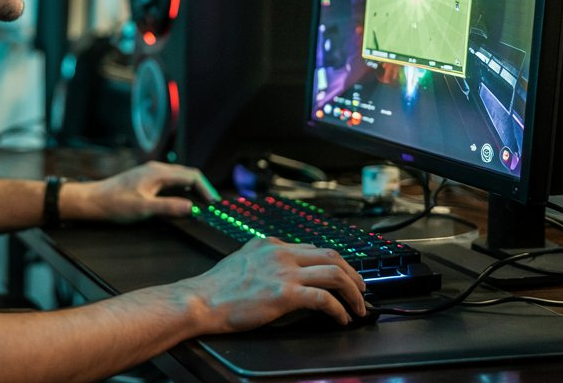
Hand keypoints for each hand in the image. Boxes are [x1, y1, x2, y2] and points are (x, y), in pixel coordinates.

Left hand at [64, 161, 219, 223]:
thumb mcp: (144, 208)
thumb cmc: (115, 204)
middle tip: (211, 205)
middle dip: (202, 188)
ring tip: (200, 204)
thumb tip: (192, 208)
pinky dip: (180, 189)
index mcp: (158, 173)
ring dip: (191, 188)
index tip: (213, 204)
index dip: (206, 189)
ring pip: (179, 177)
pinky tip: (180, 200)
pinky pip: (169, 181)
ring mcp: (150, 173)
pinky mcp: (145, 179)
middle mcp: (156, 169)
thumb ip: (168, 207)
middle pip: (187, 174)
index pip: (192, 175)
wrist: (92, 200)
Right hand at [187, 238, 367, 332]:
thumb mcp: (241, 260)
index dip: (334, 263)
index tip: (342, 276)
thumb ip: (263, 258)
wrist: (200, 301)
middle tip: (361, 289)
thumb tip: (281, 268)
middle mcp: (280, 253)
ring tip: (359, 306)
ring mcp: (283, 272)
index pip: (313, 248)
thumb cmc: (215, 288)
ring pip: (334, 273)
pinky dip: (338, 309)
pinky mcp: (284, 293)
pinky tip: (341, 318)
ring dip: (353, 291)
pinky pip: (324, 298)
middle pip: (331, 256)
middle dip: (353, 273)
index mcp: (270, 245)